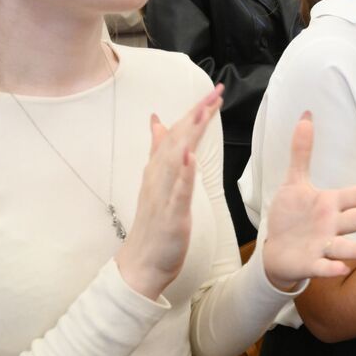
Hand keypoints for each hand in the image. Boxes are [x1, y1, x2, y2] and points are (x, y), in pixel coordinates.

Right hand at [115, 86, 223, 298]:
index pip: (178, 134)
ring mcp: (163, 195)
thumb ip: (159, 151)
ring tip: (202, 113)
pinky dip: (183, 174)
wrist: (141, 263)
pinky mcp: (170, 215)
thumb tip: (158, 121)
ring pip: (176, 159)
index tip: (213, 92)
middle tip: (214, 92)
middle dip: (197, 115)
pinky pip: (177, 192)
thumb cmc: (154, 223)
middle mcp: (159, 177)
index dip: (195, 112)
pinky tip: (190, 157)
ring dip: (189, 135)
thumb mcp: (158, 182)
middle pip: (178, 139)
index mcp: (160, 169)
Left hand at [261, 113, 355, 286]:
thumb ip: (302, 151)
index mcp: (330, 204)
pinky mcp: (310, 263)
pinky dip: (331, 268)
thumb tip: (306, 115)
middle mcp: (331, 225)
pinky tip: (341, 269)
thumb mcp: (294, 181)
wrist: (276, 250)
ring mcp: (323, 245)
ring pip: (345, 246)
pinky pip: (322, 266)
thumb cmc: (291, 216)